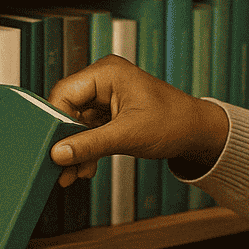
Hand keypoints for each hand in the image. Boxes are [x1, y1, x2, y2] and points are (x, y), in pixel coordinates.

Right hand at [47, 54, 231, 187]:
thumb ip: (90, 144)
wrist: (197, 133)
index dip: (55, 121)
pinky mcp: (110, 113)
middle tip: (58, 167)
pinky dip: (86, 149)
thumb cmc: (174, 123)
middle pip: (67, 109)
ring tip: (71, 175)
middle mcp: (104, 80)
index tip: (50, 148)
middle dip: (64, 141)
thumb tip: (58, 153)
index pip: (64, 93)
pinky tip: (85, 168)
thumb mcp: (128, 135)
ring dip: (75, 150)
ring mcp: (106, 96)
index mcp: (107, 72)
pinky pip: (88, 130)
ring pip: (76, 123)